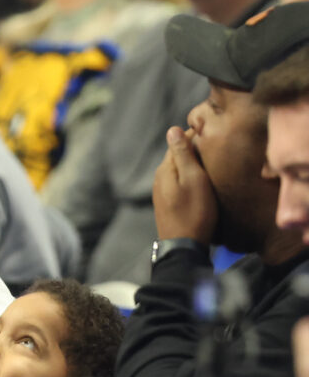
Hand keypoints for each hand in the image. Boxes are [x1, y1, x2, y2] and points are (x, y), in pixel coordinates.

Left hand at [152, 127, 217, 243]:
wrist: (184, 246)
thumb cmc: (194, 212)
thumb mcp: (193, 179)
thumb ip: (182, 154)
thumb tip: (172, 129)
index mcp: (164, 169)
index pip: (178, 141)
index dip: (195, 134)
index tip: (213, 131)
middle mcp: (159, 178)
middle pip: (177, 155)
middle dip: (193, 148)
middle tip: (216, 144)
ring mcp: (162, 192)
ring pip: (179, 169)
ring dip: (192, 163)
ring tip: (213, 161)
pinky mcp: (168, 204)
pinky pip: (179, 183)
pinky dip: (190, 177)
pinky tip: (202, 181)